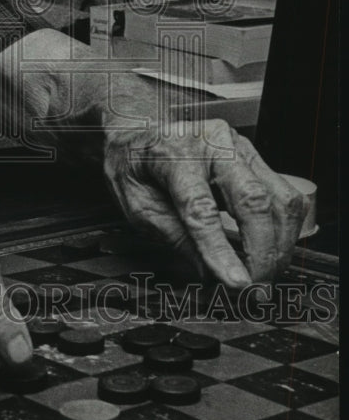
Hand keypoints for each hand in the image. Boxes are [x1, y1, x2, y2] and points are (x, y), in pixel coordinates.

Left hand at [103, 119, 306, 285]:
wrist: (141, 130)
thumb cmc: (134, 163)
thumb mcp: (136, 203)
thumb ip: (171, 236)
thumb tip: (207, 272)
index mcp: (174, 153)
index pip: (201, 207)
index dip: (220, 249)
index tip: (235, 282)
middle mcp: (213, 143)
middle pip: (252, 201)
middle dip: (261, 253)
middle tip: (255, 289)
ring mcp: (239, 147)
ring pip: (278, 198)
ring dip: (280, 245)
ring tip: (265, 275)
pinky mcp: (255, 156)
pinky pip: (285, 194)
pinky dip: (286, 228)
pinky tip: (274, 249)